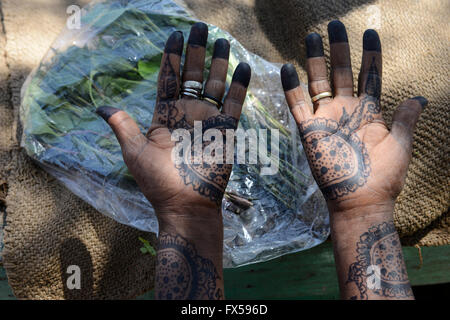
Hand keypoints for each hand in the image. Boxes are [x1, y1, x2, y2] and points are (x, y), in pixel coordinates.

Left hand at [97, 23, 250, 222]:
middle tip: (200, 27)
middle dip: (196, 50)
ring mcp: (208, 120)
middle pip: (193, 74)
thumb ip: (122, 125)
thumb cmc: (158, 182)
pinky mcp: (226, 131)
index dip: (171, 55)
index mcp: (165, 114)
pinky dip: (239, 86)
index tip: (175, 34)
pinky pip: (235, 103)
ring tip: (221, 40)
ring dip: (219, 62)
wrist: (186, 205)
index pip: (168, 77)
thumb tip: (101, 106)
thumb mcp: (134, 152)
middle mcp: (187, 113)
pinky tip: (243, 67)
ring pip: (215, 84)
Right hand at [280, 21, 426, 215]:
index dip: (370, 54)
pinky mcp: (310, 131)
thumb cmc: (383, 177)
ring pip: (319, 82)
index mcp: (369, 111)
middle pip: (342, 71)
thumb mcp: (401, 145)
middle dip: (339, 47)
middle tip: (335, 24)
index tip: (370, 32)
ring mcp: (327, 119)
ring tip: (312, 36)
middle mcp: (346, 110)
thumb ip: (406, 119)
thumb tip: (420, 97)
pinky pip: (297, 105)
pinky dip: (291, 87)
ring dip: (315, 59)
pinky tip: (288, 67)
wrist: (360, 202)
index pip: (370, 75)